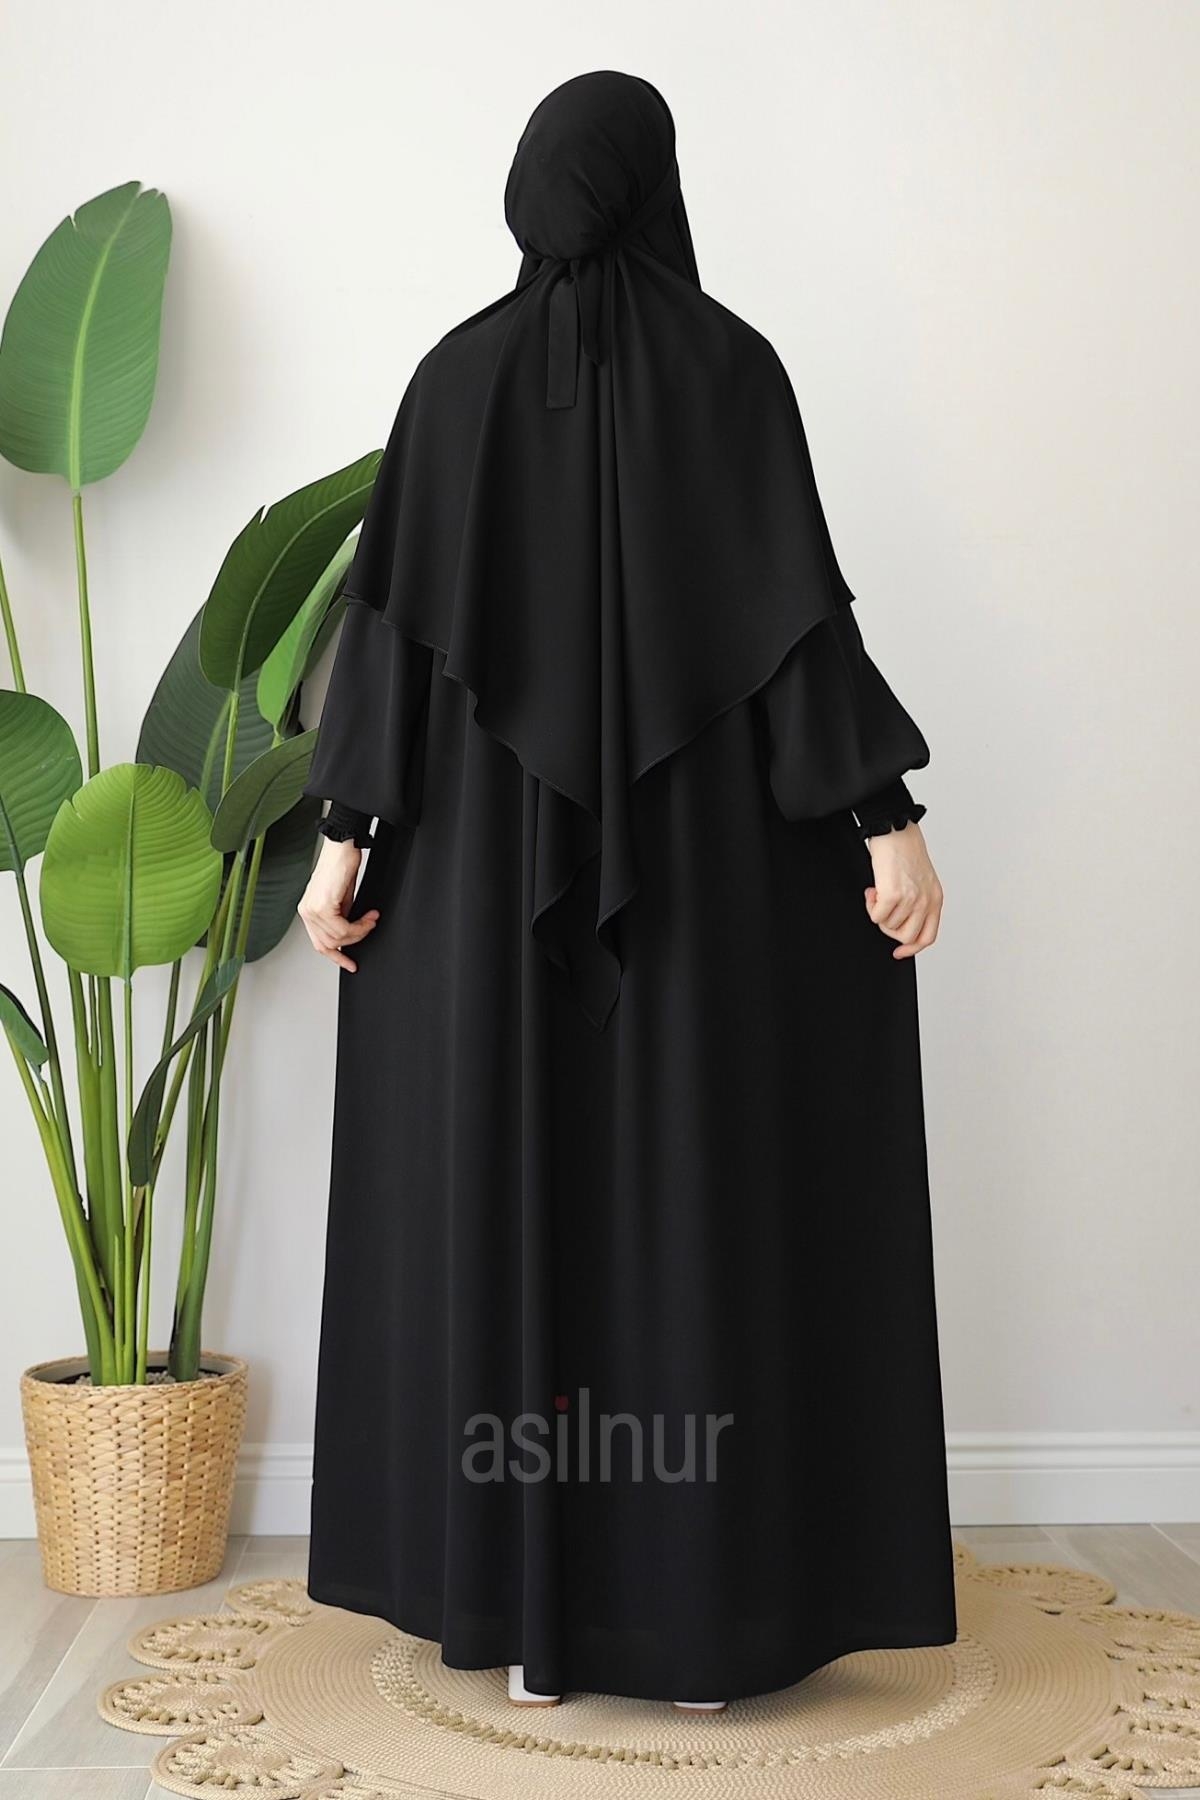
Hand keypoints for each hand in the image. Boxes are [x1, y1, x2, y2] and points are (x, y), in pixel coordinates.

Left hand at [297, 837, 379, 971]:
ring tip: (371, 919)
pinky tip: (368, 917)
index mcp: (308, 911)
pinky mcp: (322, 905)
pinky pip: (343, 928)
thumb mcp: (341, 899)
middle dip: (355, 940)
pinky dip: (360, 926)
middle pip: (329, 944)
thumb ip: (341, 918)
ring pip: (338, 938)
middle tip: (370, 927)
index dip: (337, 957)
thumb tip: (351, 933)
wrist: (342, 847)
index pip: (320, 943)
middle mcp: (307, 911)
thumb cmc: (342, 866)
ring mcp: (312, 909)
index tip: (350, 963)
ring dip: (360, 932)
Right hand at [863, 822, 942, 958]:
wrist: (895, 830)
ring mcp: (911, 899)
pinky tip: (872, 891)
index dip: (912, 948)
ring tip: (877, 893)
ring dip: (878, 912)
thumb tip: (899, 924)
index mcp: (935, 899)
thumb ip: (918, 902)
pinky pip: (876, 916)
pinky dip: (871, 906)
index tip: (898, 952)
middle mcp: (926, 901)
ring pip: (889, 926)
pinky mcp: (893, 894)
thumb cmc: (905, 851)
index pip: (928, 936)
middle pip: (907, 936)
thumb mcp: (921, 880)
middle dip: (890, 929)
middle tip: (883, 912)